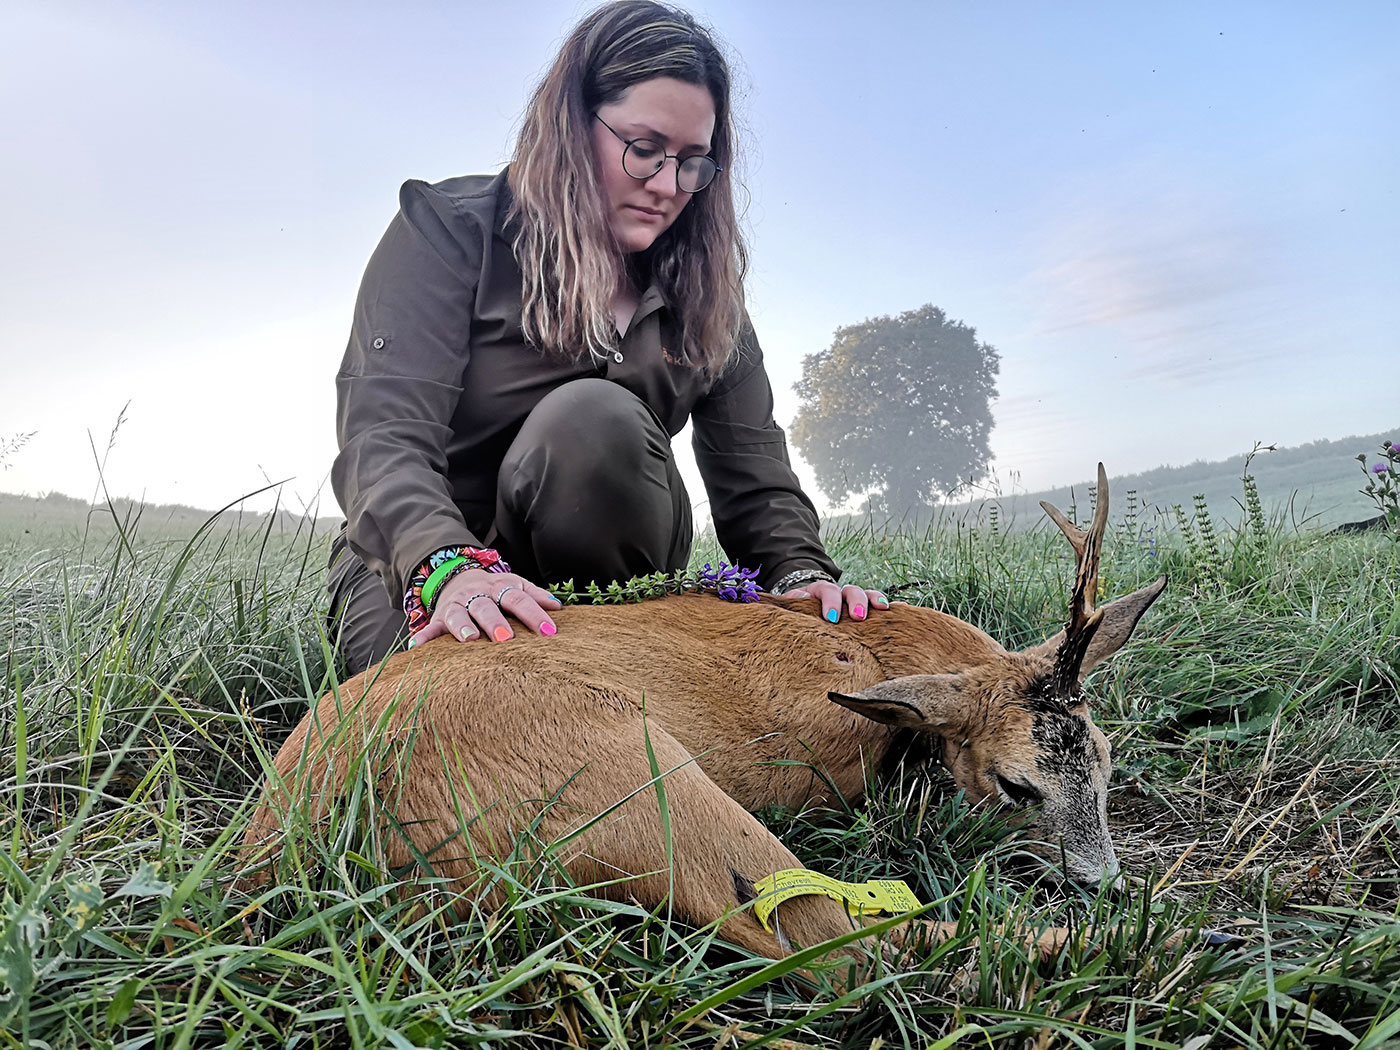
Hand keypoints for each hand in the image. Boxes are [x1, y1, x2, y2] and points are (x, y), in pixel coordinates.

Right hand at [411, 568, 561, 645]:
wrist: (458, 578)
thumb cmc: (495, 590)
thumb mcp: (515, 585)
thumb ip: (534, 595)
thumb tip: (558, 607)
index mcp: (500, 586)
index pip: (519, 599)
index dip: (534, 614)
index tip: (549, 631)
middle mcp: (477, 594)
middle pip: (487, 607)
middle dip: (496, 622)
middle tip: (507, 638)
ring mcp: (457, 605)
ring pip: (459, 614)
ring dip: (463, 626)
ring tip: (470, 640)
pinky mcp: (440, 617)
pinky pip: (431, 627)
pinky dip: (424, 637)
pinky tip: (417, 647)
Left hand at [780, 580, 889, 622]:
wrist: (807, 605)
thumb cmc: (801, 609)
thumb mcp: (793, 604)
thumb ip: (795, 600)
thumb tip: (804, 598)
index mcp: (821, 590)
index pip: (828, 591)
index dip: (831, 603)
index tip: (831, 618)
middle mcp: (841, 593)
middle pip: (852, 590)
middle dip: (857, 602)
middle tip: (858, 616)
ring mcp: (855, 600)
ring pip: (868, 595)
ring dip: (876, 600)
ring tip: (883, 609)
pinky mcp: (865, 609)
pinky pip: (879, 606)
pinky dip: (891, 607)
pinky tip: (901, 609)